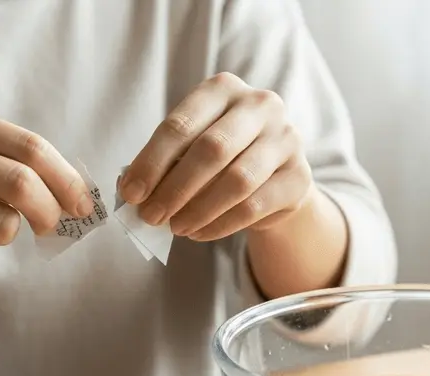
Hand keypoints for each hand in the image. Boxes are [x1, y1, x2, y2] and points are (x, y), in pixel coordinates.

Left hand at [118, 72, 315, 241]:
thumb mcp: (191, 148)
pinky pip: (255, 206)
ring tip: (175, 228)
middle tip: (150, 216)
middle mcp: (261, 105)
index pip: (182, 124)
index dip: (152, 161)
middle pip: (212, 149)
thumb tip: (131, 190)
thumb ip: (165, 163)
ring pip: (237, 180)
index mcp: (224, 88)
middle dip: (174, 188)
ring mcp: (286, 139)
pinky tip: (199, 233)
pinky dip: (220, 224)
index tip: (131, 193)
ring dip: (198, 209)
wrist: (275, 176)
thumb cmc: (222, 157)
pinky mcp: (299, 177)